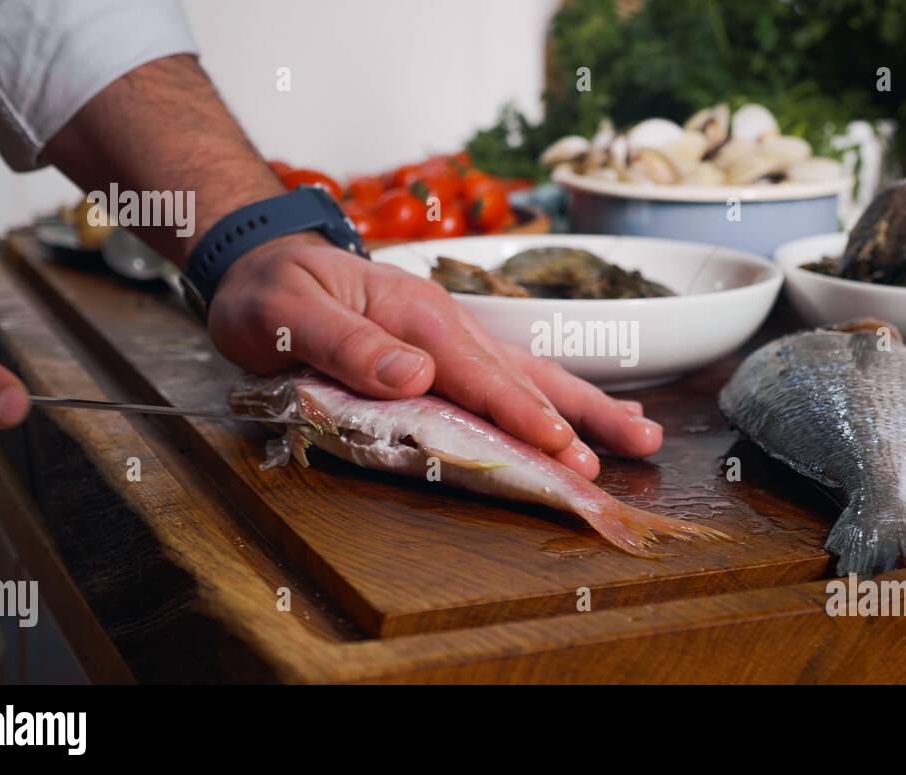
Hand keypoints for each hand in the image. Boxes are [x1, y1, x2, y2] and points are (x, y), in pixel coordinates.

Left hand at [207, 234, 662, 478]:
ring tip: (641, 434)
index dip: (522, 415)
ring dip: (587, 409)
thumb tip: (415, 376)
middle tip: (636, 448)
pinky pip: (511, 378)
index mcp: (418, 316)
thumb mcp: (289, 314)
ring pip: (532, 377)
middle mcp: (448, 326)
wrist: (263, 263)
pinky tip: (587, 418)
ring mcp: (454, 339)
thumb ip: (348, 345)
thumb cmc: (271, 291)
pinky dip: (556, 400)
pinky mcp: (450, 354)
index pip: (480, 374)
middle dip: (581, 416)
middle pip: (526, 376)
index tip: (562, 448)